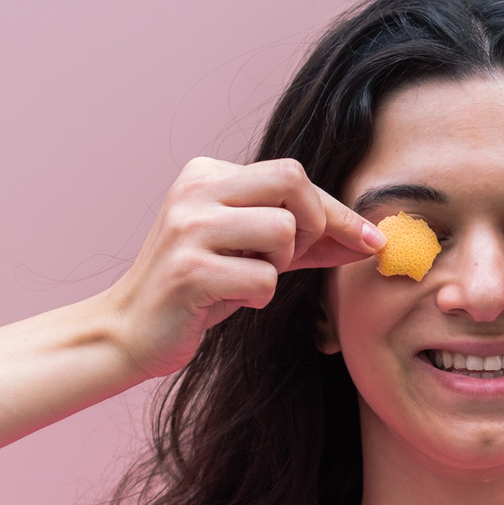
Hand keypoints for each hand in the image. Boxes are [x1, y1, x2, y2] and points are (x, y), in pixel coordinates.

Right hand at [100, 157, 385, 378]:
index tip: (372, 239)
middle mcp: (195, 190)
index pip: (293, 174)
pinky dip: (258, 298)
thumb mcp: (253, 252)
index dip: (338, 210)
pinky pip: (264, 280)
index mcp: (207, 174)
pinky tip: (228, 300)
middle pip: (293, 182)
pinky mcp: (189, 270)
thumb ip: (306, 239)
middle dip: (313, 224)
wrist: (131, 331)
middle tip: (291, 257)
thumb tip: (370, 238)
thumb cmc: (200, 289)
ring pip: (283, 231)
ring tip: (247, 278)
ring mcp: (189, 228)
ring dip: (279, 266)